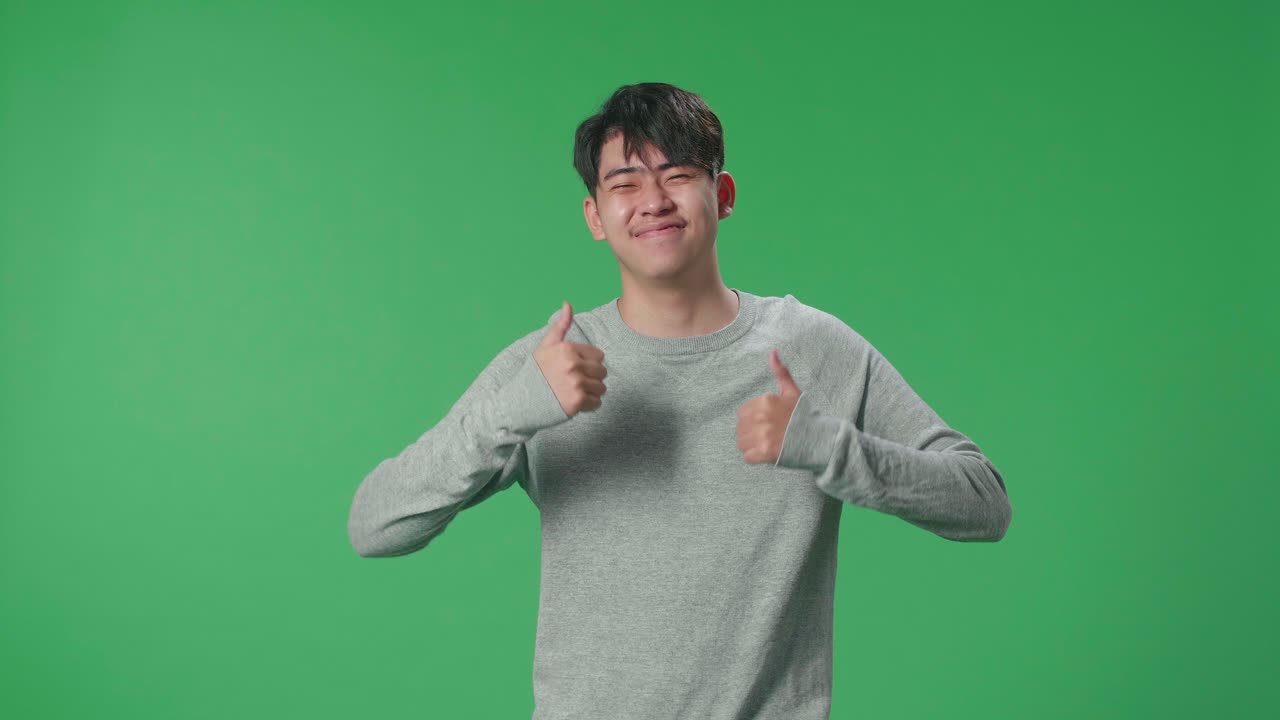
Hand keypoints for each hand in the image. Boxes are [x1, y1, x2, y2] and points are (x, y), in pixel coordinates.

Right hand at [534, 300, 608, 416]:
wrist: (522, 401)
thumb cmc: (535, 372)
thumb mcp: (546, 345)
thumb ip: (561, 326)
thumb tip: (567, 303)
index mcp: (568, 349)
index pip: (599, 355)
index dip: (590, 363)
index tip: (576, 368)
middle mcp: (573, 365)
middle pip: (603, 371)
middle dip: (592, 377)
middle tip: (576, 382)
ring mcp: (576, 384)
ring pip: (602, 387)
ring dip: (592, 392)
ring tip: (575, 391)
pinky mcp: (577, 402)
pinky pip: (597, 402)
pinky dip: (589, 404)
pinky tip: (575, 401)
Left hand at [735, 348, 801, 463]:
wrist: (818, 440)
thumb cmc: (803, 416)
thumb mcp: (792, 391)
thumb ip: (781, 372)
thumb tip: (772, 351)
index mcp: (764, 401)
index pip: (742, 413)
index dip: (753, 420)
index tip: (767, 423)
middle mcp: (760, 417)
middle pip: (740, 429)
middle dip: (752, 433)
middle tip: (770, 435)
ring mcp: (762, 435)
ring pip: (742, 443)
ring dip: (752, 446)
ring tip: (769, 444)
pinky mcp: (763, 452)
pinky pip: (747, 456)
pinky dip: (755, 458)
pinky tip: (768, 453)